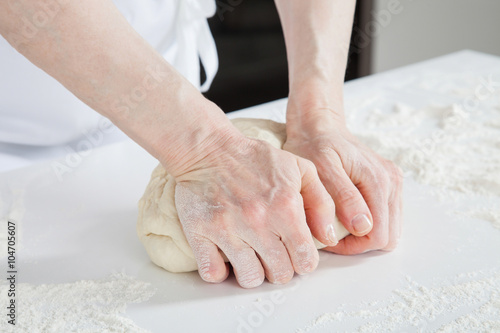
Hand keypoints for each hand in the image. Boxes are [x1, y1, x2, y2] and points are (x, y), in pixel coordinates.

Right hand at [173, 129, 337, 287]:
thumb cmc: (253, 159)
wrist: (208, 148)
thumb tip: (329, 237)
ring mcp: (226, 229)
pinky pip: (212, 272)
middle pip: (280, 274)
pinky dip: (219, 271)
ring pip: (250, 278)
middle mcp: (257, 221)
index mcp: (285, 207)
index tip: (296, 253)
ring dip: (253, 271)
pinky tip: (226, 256)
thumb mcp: (299, 169)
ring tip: (252, 255)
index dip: (304, 261)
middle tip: (274, 253)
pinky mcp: (199, 233)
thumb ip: (321, 202)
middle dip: (281, 267)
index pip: (305, 261)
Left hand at [284, 107, 402, 254]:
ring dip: (364, 235)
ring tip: (336, 225)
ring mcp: (393, 183)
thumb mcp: (322, 169)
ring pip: (389, 230)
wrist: (319, 126)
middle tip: (331, 234)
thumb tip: (364, 227)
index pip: (379, 235)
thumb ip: (344, 197)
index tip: (328, 237)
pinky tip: (346, 216)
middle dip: (360, 243)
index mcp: (379, 180)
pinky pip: (386, 217)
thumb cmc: (315, 146)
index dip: (353, 245)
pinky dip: (368, 224)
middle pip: (388, 237)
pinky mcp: (388, 184)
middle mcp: (392, 182)